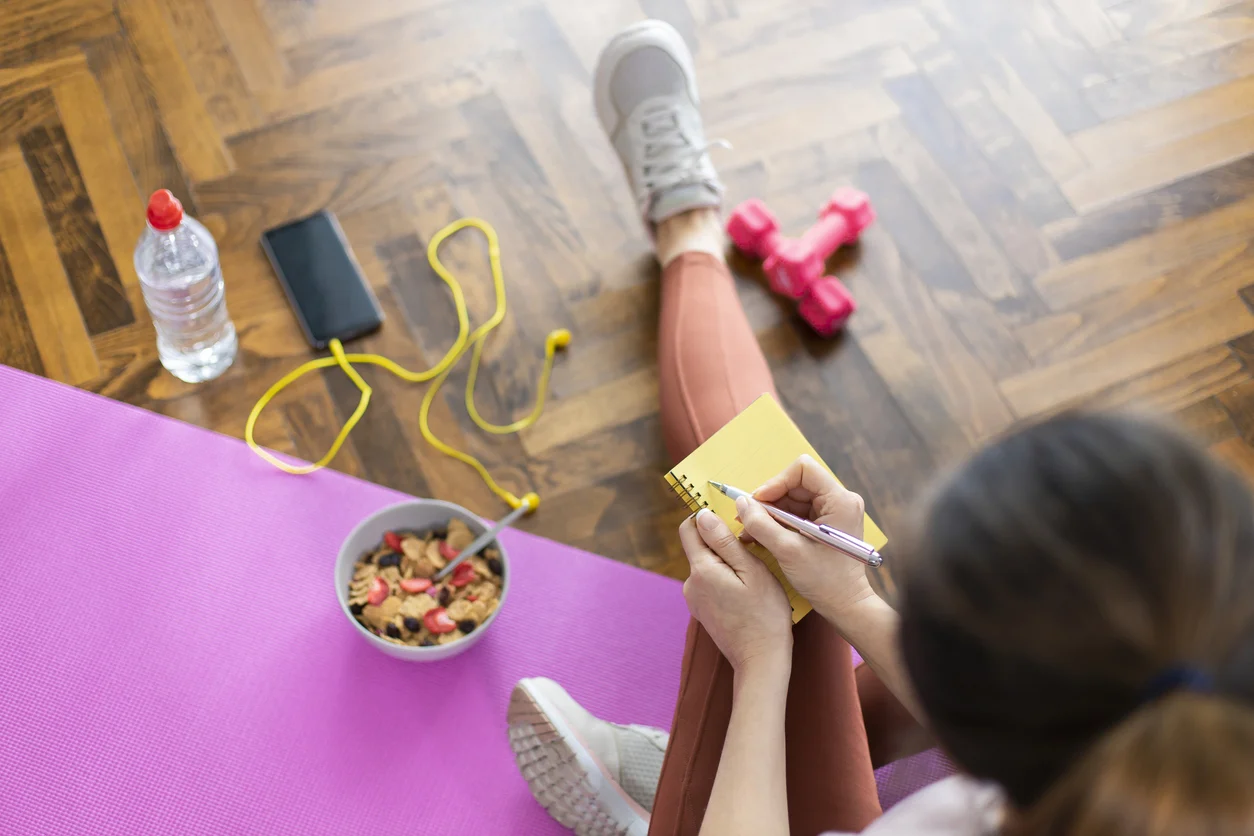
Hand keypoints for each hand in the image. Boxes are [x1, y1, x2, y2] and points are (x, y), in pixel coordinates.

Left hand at [679, 509, 792, 674]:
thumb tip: (703, 515)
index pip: (689, 528)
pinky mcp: (702, 610)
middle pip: (699, 547)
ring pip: (707, 565)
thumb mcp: (752, 570)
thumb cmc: (764, 614)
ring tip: (752, 575)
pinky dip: (725, 579)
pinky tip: (745, 591)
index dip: (707, 518)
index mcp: (701, 569)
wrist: (760, 659)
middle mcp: (690, 583)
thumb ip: (724, 541)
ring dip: (725, 562)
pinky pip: (710, 583)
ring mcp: (694, 599)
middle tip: (751, 551)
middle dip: (721, 542)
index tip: (731, 521)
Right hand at [737, 455, 875, 627]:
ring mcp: (834, 511)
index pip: (803, 470)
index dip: (776, 482)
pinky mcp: (826, 523)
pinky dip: (778, 522)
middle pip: (796, 483)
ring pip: (793, 498)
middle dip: (770, 500)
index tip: (758, 502)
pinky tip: (761, 535)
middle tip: (748, 518)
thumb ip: (762, 525)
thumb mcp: (788, 551)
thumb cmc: (825, 581)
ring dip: (770, 513)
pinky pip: (797, 512)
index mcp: (840, 501)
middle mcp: (840, 500)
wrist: (845, 605)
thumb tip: (741, 503)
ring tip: (750, 531)